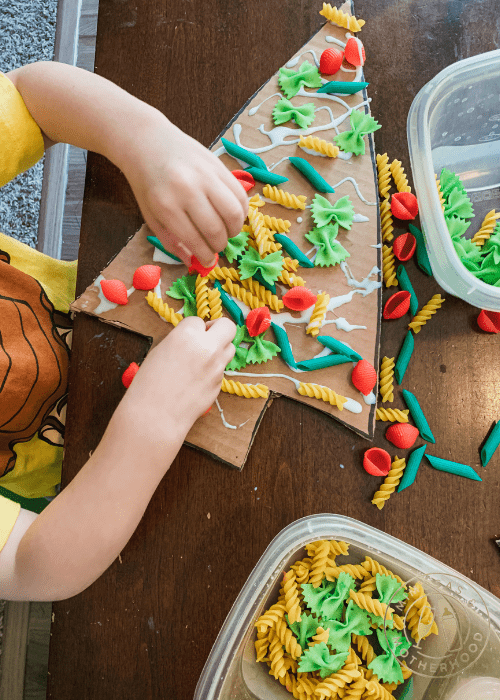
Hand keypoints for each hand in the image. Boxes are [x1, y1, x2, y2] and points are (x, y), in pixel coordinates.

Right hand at [119, 316, 235, 437]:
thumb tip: (191, 340)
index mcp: (187, 335)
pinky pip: (221, 369)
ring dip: (219, 349)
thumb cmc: (149, 383)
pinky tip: (197, 380)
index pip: (198, 320)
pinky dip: (213, 370)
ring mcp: (217, 366)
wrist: (156, 415)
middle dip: (218, 329)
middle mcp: (207, 347)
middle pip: (227, 326)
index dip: (191, 329)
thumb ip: (180, 341)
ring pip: (230, 348)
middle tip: (207, 337)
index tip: (185, 337)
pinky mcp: (220, 383)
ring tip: (202, 359)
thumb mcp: (160, 351)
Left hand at [121, 110, 248, 266]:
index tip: (209, 261)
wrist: (148, 142)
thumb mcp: (151, 215)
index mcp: (167, 205)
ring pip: (234, 213)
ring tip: (227, 231)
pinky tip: (232, 215)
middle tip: (216, 246)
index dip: (206, 256)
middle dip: (220, 245)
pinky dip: (241, 210)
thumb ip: (172, 241)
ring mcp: (206, 175)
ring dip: (234, 229)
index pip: (195, 240)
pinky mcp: (219, 165)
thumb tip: (194, 263)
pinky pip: (241, 194)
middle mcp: (188, 189)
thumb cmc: (147, 183)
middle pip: (216, 229)